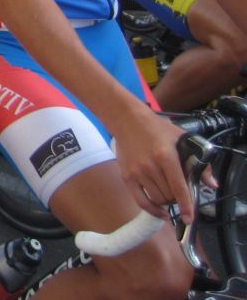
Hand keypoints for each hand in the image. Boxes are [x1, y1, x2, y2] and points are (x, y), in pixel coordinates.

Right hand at [112, 106, 191, 222]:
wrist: (128, 120)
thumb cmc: (157, 129)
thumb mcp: (183, 139)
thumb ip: (200, 162)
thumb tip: (212, 184)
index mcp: (166, 157)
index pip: (179, 188)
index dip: (186, 205)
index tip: (190, 218)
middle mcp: (150, 167)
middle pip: (169, 196)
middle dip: (177, 198)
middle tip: (179, 191)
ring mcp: (137, 172)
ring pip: (157, 199)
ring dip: (166, 201)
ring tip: (169, 192)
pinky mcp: (127, 176)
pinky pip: (140, 200)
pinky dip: (152, 209)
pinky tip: (160, 212)